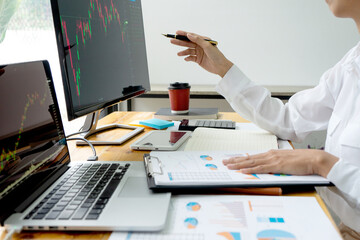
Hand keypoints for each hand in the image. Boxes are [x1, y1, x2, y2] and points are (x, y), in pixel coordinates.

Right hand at [170, 30, 232, 77]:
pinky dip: (188, 58)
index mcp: (203, 40)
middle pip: (188, 43)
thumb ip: (198, 40)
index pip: (192, 36)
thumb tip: (189, 34)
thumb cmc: (216, 55)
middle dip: (180, 42)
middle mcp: (200, 46)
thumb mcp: (207, 46)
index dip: (184, 34)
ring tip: (178, 54)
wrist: (220, 67)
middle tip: (172, 41)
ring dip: (183, 52)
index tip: (177, 32)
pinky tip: (186, 59)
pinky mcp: (198, 60)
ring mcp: (199, 53)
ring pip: (188, 51)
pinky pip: (191, 58)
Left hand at [222, 149, 338, 177]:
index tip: (232, 159)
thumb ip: (276, 164)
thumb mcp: (286, 161)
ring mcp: (273, 160)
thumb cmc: (303, 161)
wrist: (314, 159)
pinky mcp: (277, 166)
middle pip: (249, 158)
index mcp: (271, 154)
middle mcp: (270, 155)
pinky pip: (261, 168)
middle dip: (235, 160)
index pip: (252, 156)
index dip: (241, 158)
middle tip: (224, 162)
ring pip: (252, 162)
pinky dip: (251, 169)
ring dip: (239, 164)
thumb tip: (269, 168)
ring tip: (229, 166)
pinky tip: (243, 171)